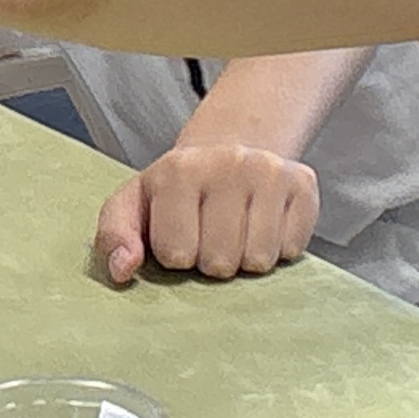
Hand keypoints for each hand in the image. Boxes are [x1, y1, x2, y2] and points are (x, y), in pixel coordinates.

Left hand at [93, 142, 318, 286]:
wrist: (230, 148)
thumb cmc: (176, 190)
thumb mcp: (132, 205)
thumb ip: (115, 236)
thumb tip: (123, 269)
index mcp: (179, 170)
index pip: (177, 254)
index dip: (176, 254)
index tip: (178, 232)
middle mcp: (230, 164)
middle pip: (221, 262)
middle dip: (212, 261)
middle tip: (210, 234)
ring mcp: (271, 171)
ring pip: (259, 261)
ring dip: (245, 259)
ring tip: (236, 231)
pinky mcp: (304, 183)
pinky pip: (291, 249)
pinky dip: (277, 248)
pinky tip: (263, 224)